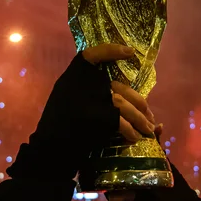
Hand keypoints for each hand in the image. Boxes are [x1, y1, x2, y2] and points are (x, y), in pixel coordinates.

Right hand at [7, 44, 151, 181]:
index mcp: (74, 77)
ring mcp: (88, 101)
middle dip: (139, 104)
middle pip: (120, 88)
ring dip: (140, 119)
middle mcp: (80, 84)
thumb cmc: (62, 124)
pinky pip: (120, 122)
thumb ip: (90, 89)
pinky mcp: (94, 119)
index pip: (92, 54)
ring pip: (124, 105)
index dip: (110, 50)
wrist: (50, 149)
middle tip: (149, 117)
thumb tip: (121, 91)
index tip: (129, 51)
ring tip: (148, 130)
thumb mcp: (71, 98)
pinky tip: (134, 138)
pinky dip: (130, 131)